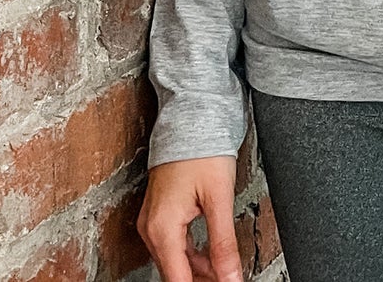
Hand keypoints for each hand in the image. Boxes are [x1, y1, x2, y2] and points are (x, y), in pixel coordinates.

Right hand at [137, 156, 244, 281]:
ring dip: (198, 270)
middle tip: (227, 278)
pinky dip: (191, 254)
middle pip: (174, 273)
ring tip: (223, 271)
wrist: (192, 116)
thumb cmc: (203, 148)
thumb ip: (224, 243)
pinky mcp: (159, 212)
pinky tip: (210, 256)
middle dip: (201, 280)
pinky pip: (173, 244)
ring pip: (174, 260)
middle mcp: (151, 227)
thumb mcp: (219, 198)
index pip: (178, 280)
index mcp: (162, 228)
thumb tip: (230, 277)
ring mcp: (153, 219)